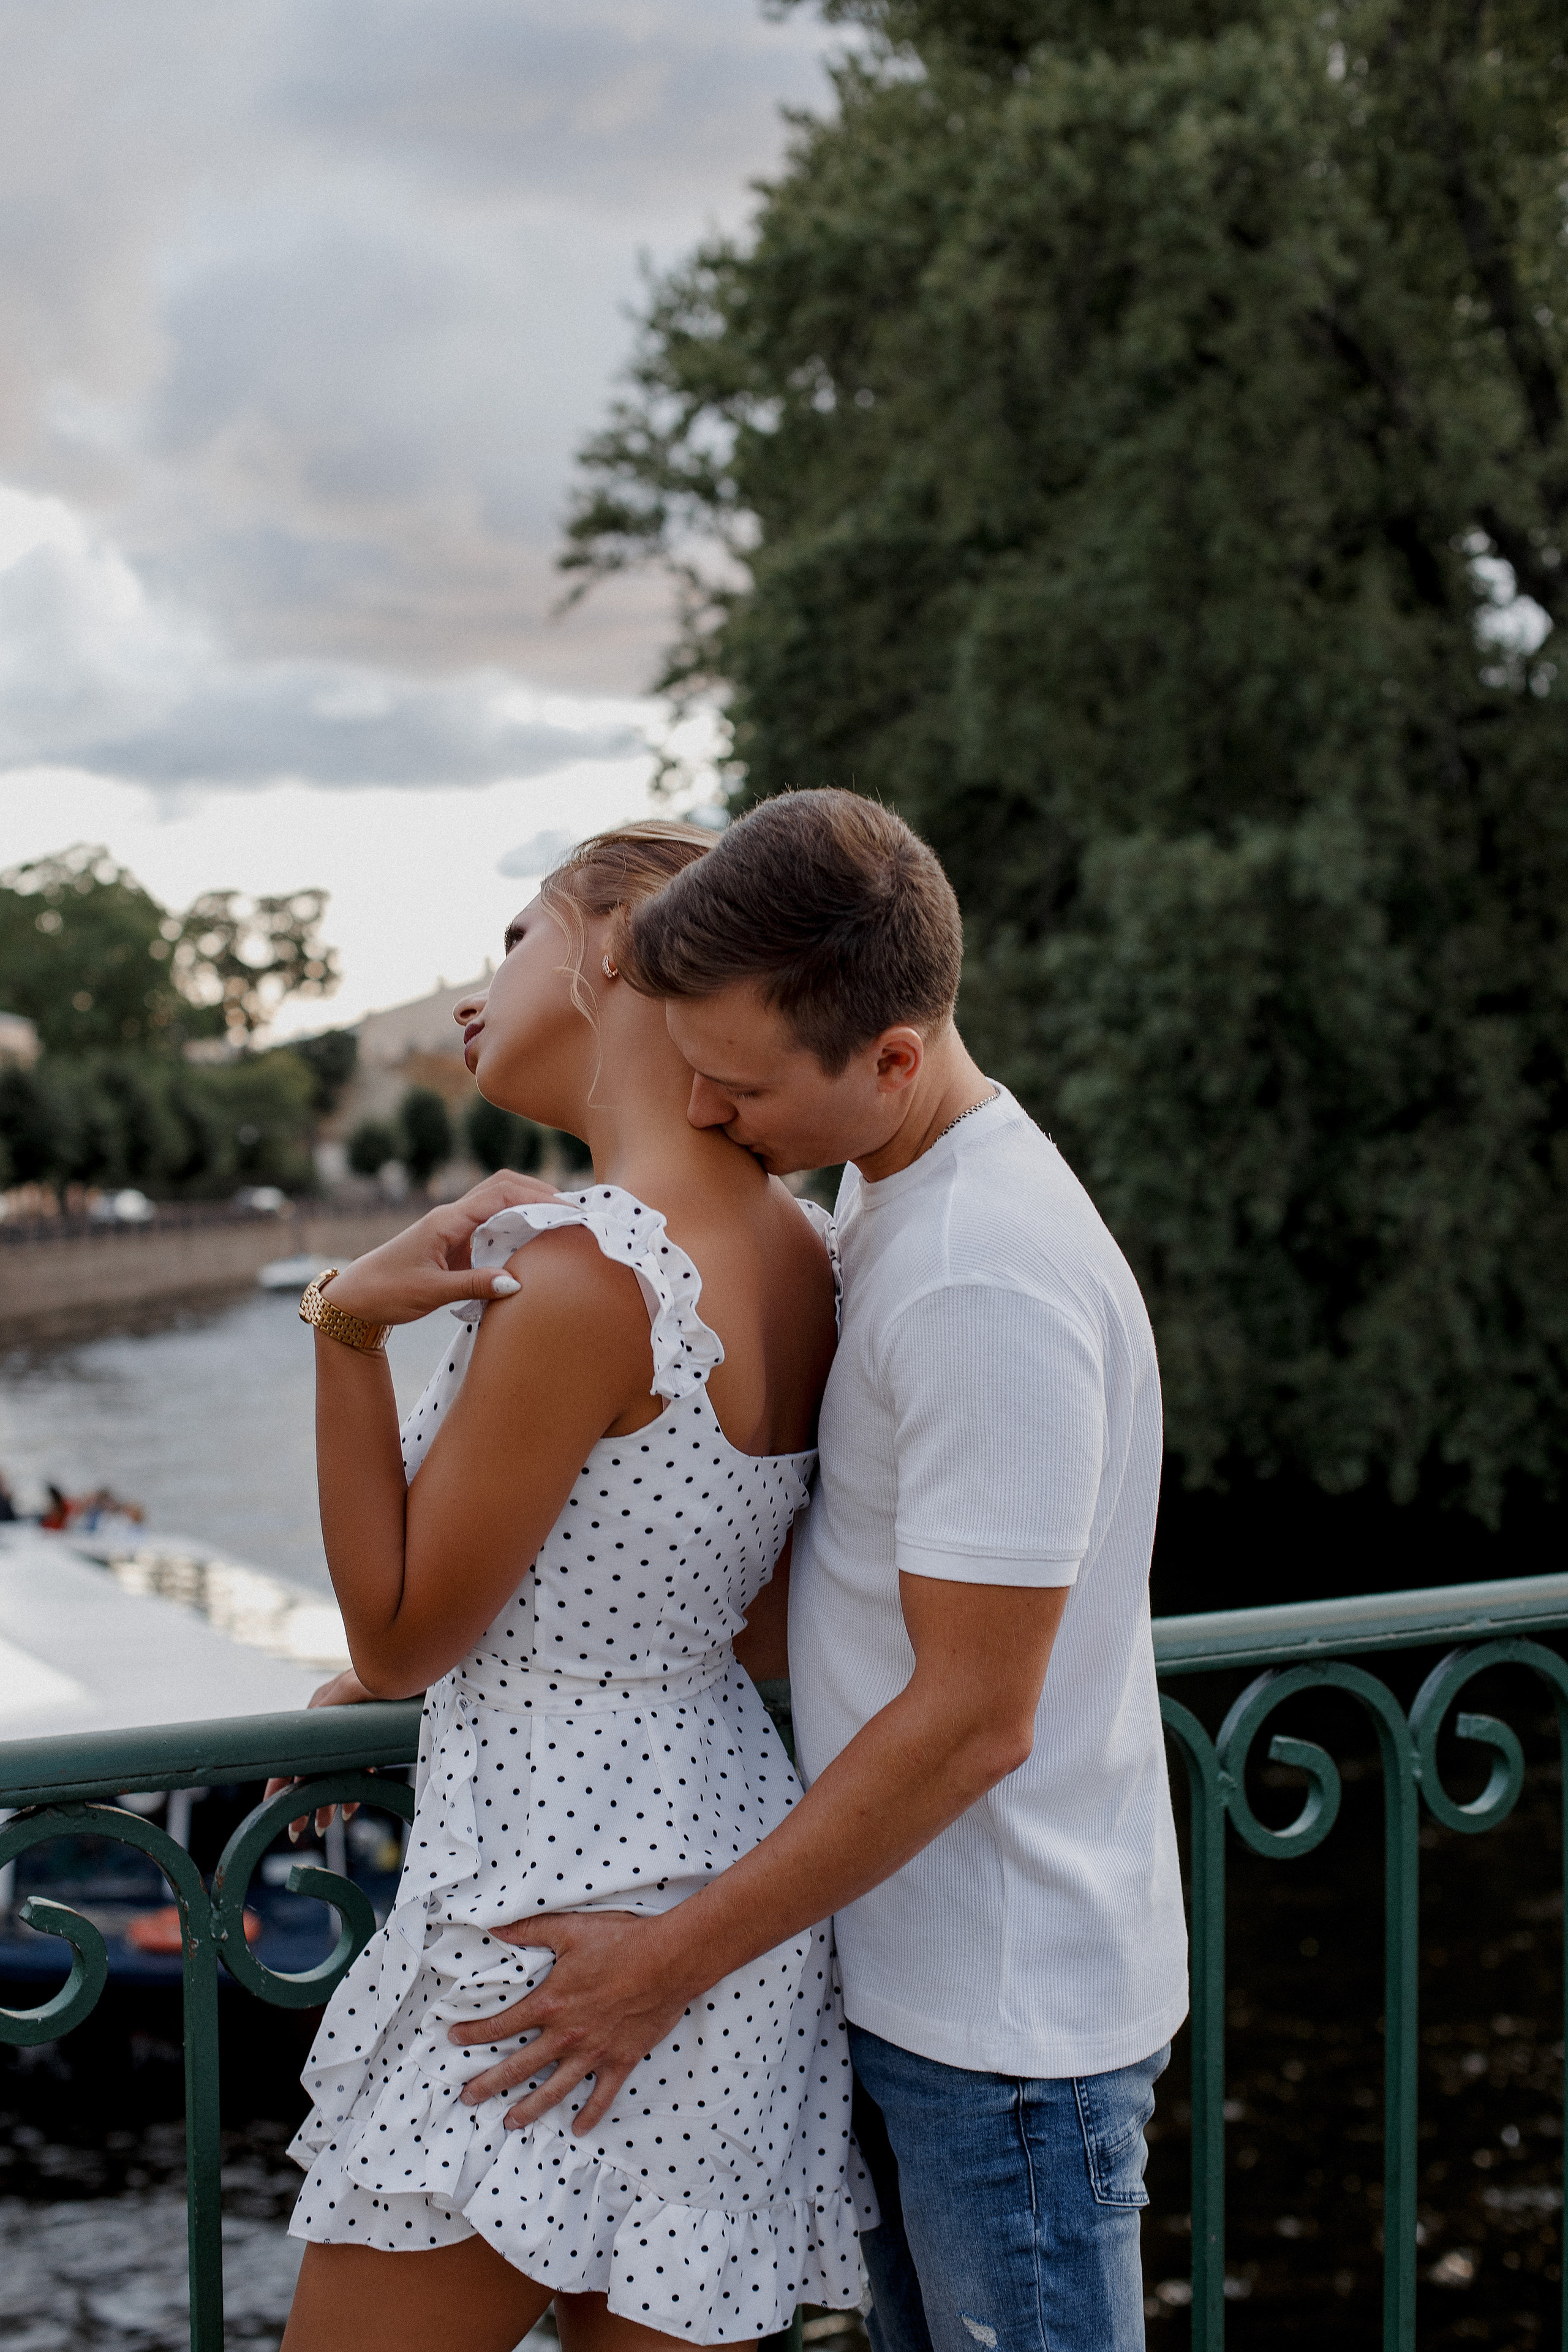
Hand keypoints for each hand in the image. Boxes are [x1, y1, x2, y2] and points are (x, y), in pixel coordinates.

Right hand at [264, 1668, 381, 1842]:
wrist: (422, 1658)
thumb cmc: (394, 1670)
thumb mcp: (363, 1688)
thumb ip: (335, 1709)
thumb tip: (312, 1734)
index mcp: (322, 1709)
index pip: (295, 1754)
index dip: (281, 1783)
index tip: (271, 1807)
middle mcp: (329, 1717)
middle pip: (311, 1766)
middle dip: (305, 1800)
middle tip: (298, 1831)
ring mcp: (347, 1723)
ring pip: (331, 1768)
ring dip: (328, 1796)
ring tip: (327, 1824)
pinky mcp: (366, 1728)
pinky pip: (352, 1761)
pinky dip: (351, 1782)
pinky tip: (352, 1803)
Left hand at [321, 1172, 561, 1327]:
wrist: (354, 1299)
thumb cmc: (386, 1292)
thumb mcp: (430, 1292)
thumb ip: (473, 1286)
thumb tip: (516, 1283)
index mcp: (447, 1220)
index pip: (501, 1195)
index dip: (538, 1197)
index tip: (568, 1210)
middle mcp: (452, 1217)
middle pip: (503, 1186)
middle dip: (539, 1192)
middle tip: (573, 1210)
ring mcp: (453, 1228)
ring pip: (498, 1203)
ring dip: (529, 1205)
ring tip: (561, 1221)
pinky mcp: (454, 1243)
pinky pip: (490, 1225)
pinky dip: (515, 1226)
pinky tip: (532, 1243)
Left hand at [448, 1910, 692, 2135]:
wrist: (669, 1959)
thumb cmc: (621, 1940)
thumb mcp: (570, 1928)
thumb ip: (529, 1930)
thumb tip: (494, 1928)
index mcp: (550, 2003)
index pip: (501, 2024)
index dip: (474, 2033)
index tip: (454, 2040)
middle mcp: (566, 2034)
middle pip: (519, 2066)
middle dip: (489, 2083)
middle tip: (467, 2099)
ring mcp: (593, 2052)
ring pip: (554, 2089)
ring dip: (529, 2108)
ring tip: (509, 2122)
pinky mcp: (621, 2060)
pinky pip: (602, 2095)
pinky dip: (590, 2115)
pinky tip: (578, 2129)